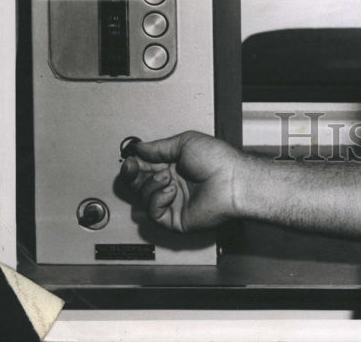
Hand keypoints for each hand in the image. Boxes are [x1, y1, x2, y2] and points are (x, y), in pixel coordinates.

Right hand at [119, 130, 246, 232]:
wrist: (231, 180)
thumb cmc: (217, 160)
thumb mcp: (185, 142)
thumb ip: (159, 147)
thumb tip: (140, 147)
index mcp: (175, 165)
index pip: (146, 166)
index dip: (135, 163)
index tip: (129, 157)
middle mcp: (172, 183)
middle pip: (140, 183)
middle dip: (133, 174)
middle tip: (130, 166)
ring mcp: (173, 201)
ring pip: (144, 197)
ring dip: (151, 185)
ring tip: (167, 177)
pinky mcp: (174, 219)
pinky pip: (154, 212)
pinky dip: (158, 199)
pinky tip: (170, 190)